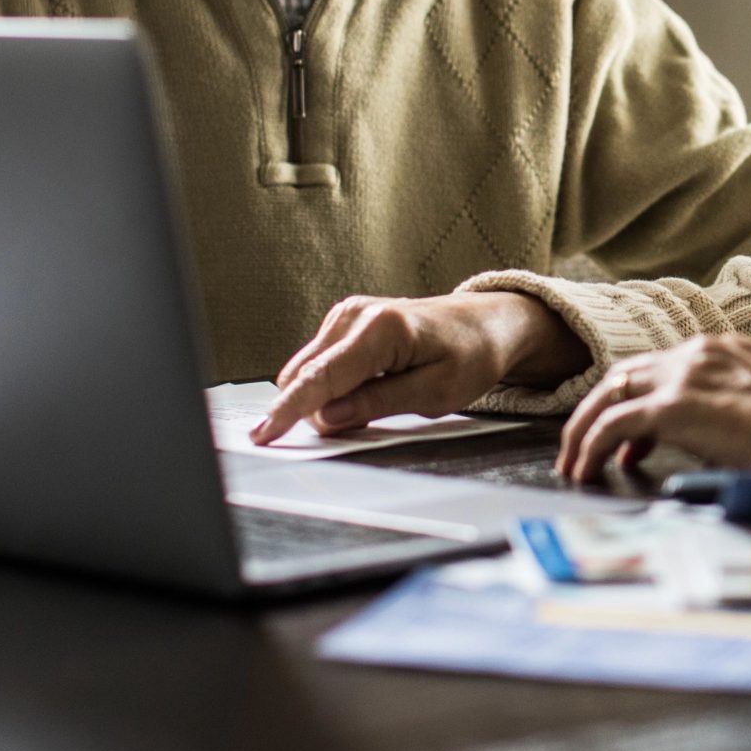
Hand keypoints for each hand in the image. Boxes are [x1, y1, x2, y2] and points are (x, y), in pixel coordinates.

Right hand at [250, 292, 589, 445]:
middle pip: (305, 376)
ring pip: (308, 372)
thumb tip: (328, 418)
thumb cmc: (472, 355)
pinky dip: (334, 387)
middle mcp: (356, 315)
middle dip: (317, 411)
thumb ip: (379, 404)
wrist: (487, 323)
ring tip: (382, 398)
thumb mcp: (436, 393)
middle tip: (368, 422)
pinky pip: (321, 366)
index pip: (322, 378)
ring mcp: (347, 316)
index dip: (289, 411)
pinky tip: (371, 388)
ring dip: (327, 399)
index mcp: (381, 329)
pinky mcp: (344, 324)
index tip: (263, 435)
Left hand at [554, 334, 750, 482]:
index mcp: (721, 351)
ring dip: (584, 429)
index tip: (626, 442)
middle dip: (595, 412)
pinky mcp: (676, 406)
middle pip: (624, 374)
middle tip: (581, 450)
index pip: (656, 368)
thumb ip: (731, 413)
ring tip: (573, 465)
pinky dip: (591, 445)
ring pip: (609, 392)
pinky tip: (585, 471)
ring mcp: (685, 375)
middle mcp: (698, 354)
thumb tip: (712, 442)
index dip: (632, 400)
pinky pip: (613, 423)